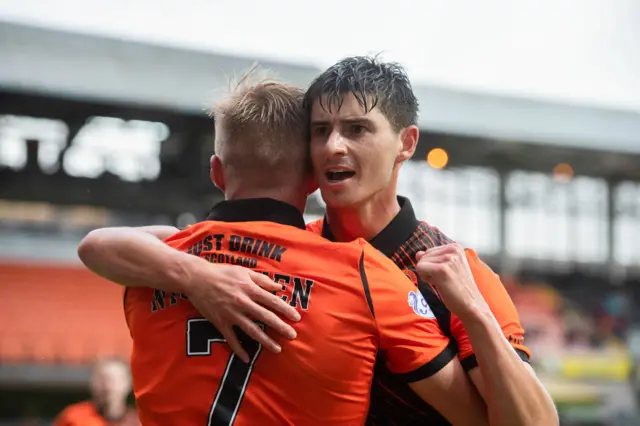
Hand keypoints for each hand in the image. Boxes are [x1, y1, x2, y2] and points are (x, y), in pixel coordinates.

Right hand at [186, 263, 300, 362]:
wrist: (196, 279)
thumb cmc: (222, 272)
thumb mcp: (244, 271)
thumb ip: (262, 280)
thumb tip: (279, 287)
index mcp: (250, 289)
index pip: (272, 301)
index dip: (286, 310)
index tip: (296, 318)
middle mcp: (243, 303)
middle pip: (265, 317)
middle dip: (281, 327)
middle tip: (293, 336)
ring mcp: (231, 314)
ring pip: (252, 330)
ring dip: (265, 341)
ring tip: (277, 349)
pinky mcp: (220, 323)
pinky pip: (231, 339)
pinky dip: (239, 349)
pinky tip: (247, 359)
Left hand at [416, 244, 488, 318]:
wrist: (471, 303)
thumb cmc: (459, 287)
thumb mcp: (448, 267)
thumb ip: (433, 258)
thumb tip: (418, 253)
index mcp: (455, 247)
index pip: (429, 251)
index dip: (434, 265)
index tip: (447, 274)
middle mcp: (453, 249)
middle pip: (424, 256)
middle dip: (430, 269)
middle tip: (445, 279)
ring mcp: (448, 258)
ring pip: (421, 262)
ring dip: (428, 275)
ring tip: (444, 281)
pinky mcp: (442, 269)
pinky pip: (420, 268)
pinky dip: (426, 278)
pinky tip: (439, 283)